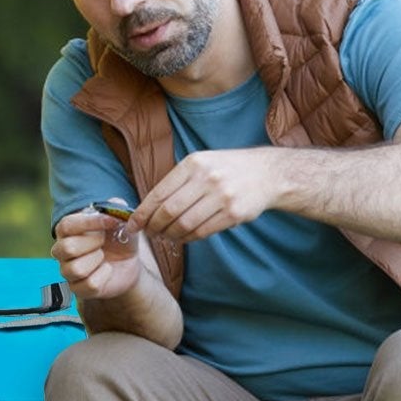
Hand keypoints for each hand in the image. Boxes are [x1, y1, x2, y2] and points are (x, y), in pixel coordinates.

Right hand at [51, 206, 144, 302]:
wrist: (129, 264)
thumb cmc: (118, 239)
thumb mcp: (122, 221)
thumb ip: (118, 210)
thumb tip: (117, 203)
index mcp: (67, 230)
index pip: (67, 225)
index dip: (90, 222)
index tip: (111, 221)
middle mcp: (62, 250)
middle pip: (67, 248)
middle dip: (93, 243)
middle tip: (103, 241)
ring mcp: (68, 271)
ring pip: (76, 269)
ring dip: (97, 261)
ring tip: (103, 256)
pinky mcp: (78, 289)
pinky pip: (89, 284)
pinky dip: (104, 275)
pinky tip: (107, 270)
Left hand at [136, 148, 281, 243]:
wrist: (266, 173)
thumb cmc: (227, 169)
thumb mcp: (201, 163)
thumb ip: (177, 181)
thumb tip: (148, 207)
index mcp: (193, 163)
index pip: (159, 192)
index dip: (143, 212)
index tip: (133, 225)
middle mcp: (207, 178)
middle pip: (169, 211)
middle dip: (154, 227)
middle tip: (149, 233)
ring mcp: (222, 196)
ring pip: (185, 224)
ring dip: (171, 235)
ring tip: (166, 236)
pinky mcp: (234, 213)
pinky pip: (203, 232)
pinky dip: (189, 238)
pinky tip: (184, 237)